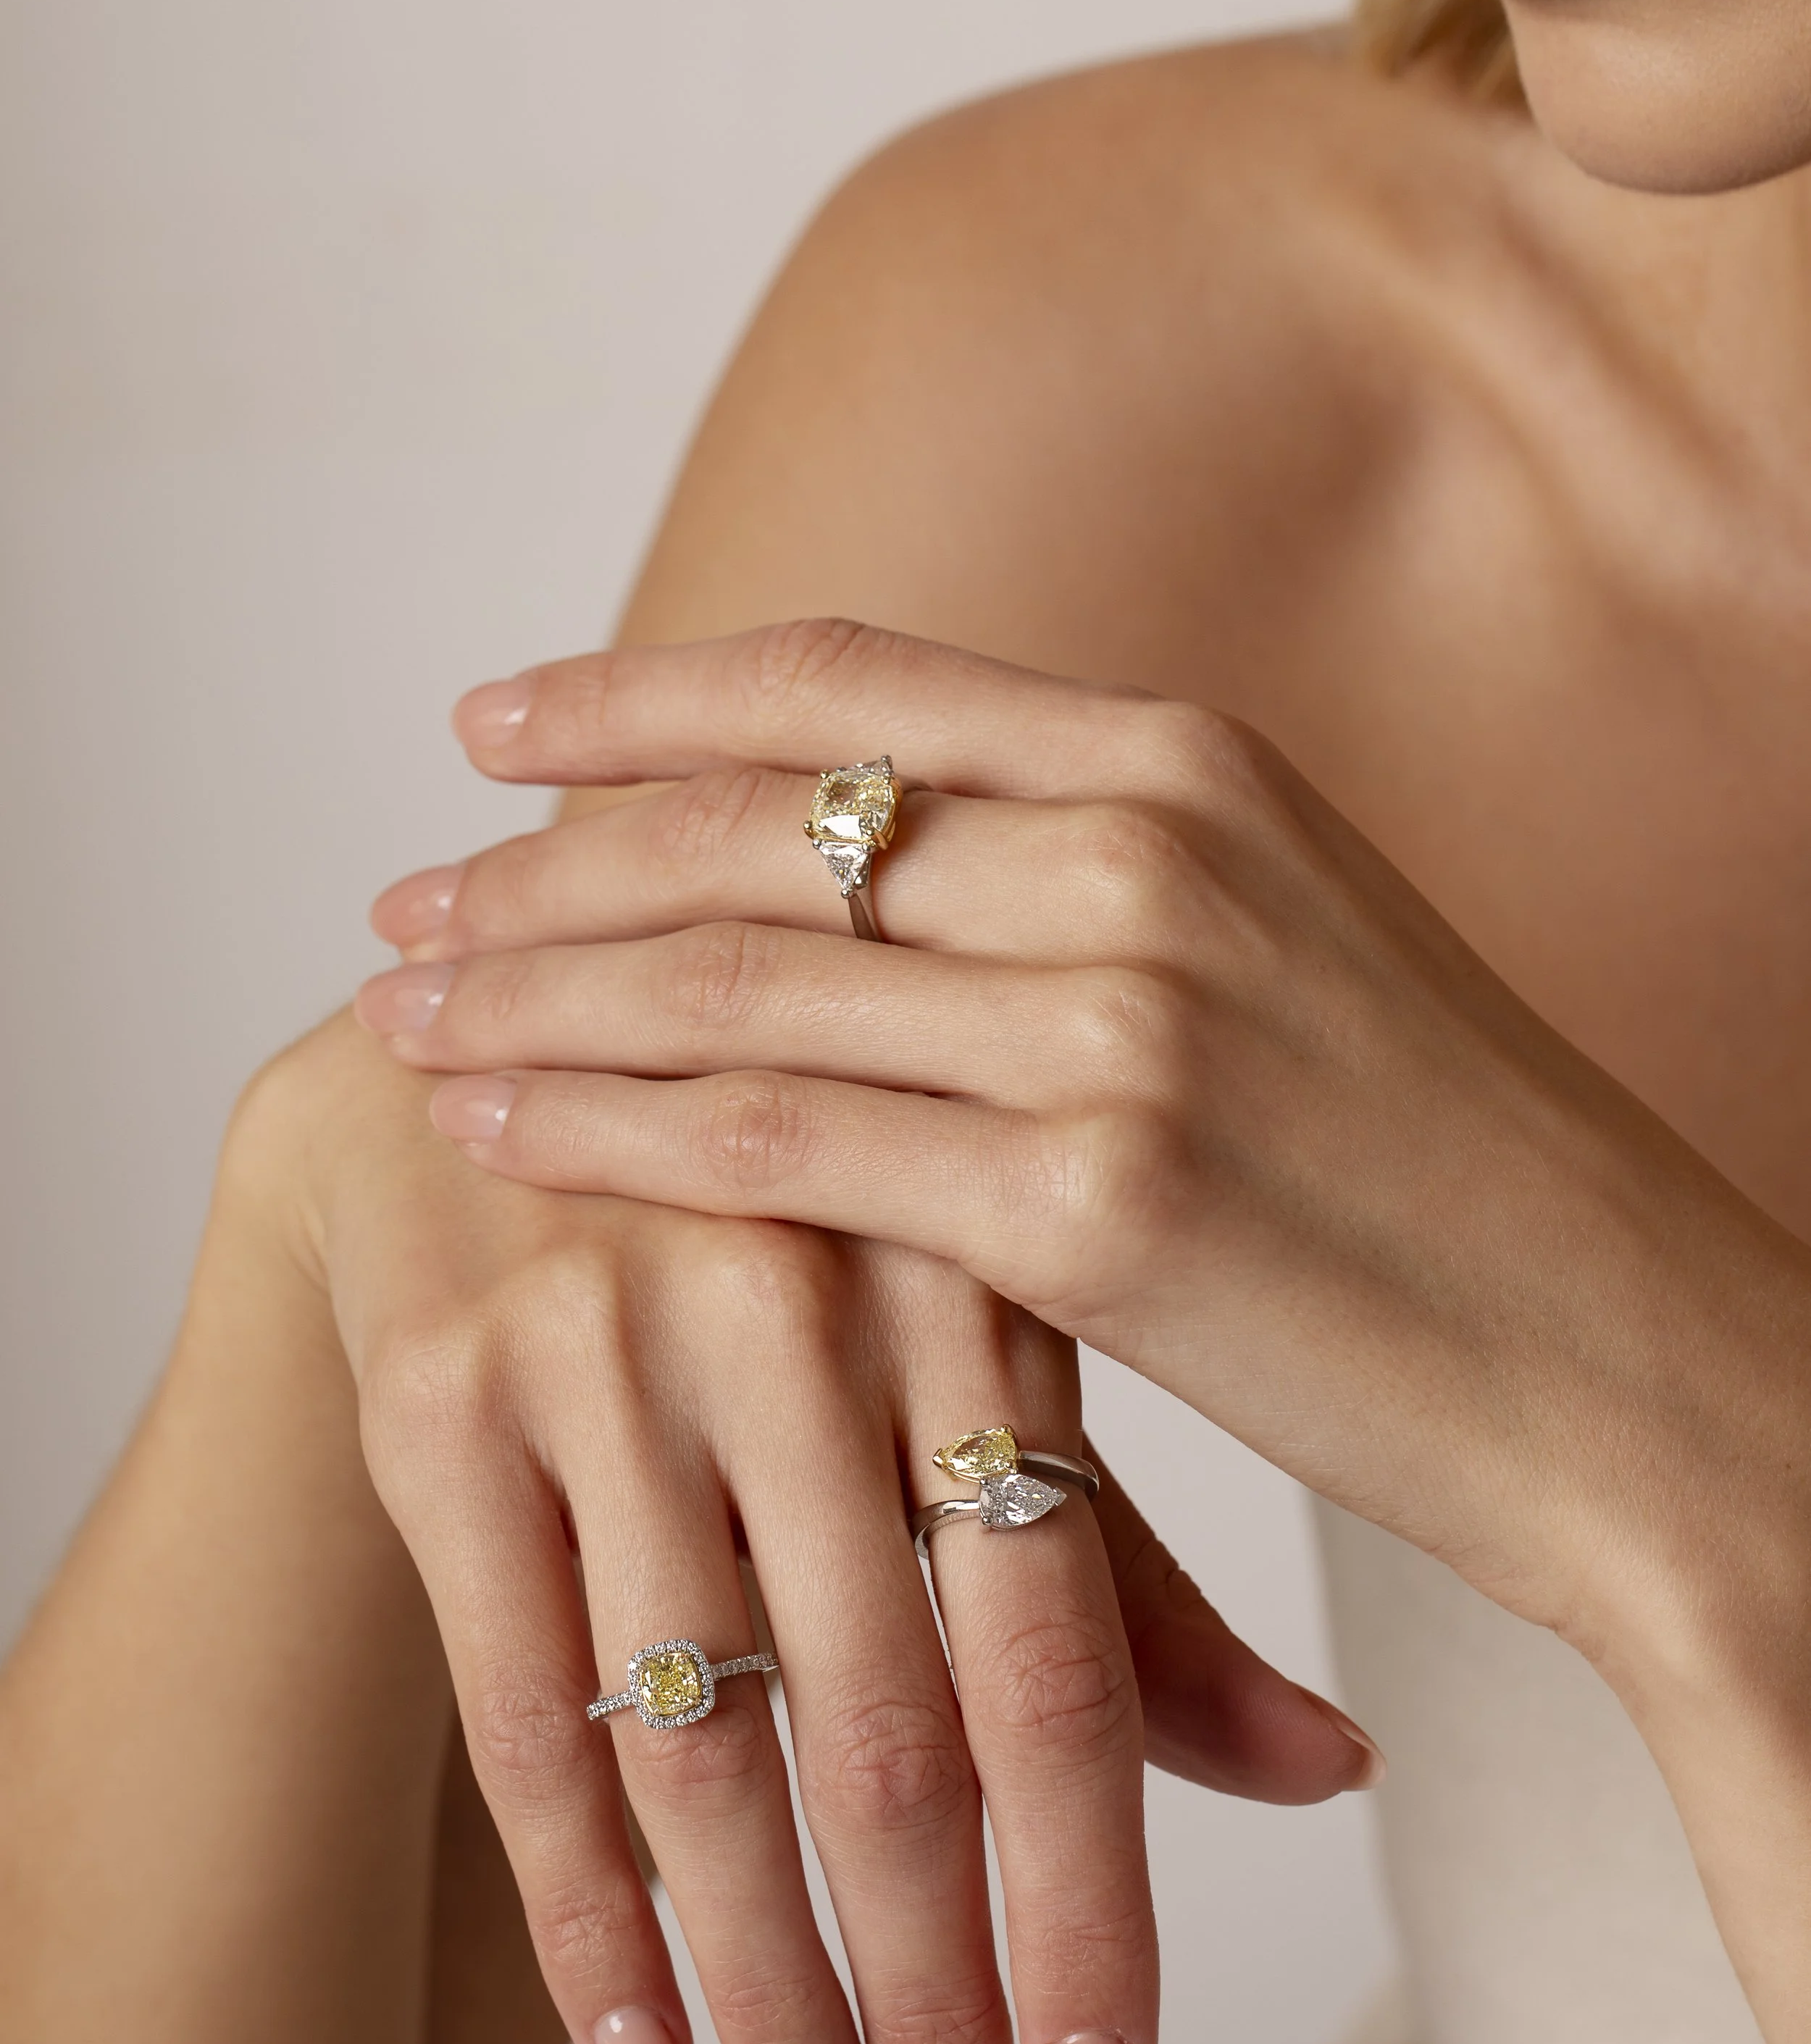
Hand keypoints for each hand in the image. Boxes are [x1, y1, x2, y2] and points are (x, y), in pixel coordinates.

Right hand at [248, 1012, 1373, 2043]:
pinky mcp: (441, 1399)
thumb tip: (1330, 1769)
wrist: (507, 1054)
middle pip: (882, 1725)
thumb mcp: (977, 1358)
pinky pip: (519, 1713)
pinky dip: (587, 1919)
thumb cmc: (793, 1232)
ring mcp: (602, 1349)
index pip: (1058, 1649)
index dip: (1086, 1892)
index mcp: (974, 1286)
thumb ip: (1123, 1569)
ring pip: (698, 1748)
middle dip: (935, 1977)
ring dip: (773, 1982)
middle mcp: (793, 1309)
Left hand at [359, 619, 1810, 1671]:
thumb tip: (874, 875)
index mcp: (1194, 760)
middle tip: (405, 895)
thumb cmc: (1452, 1176)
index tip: (496, 725)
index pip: (850, 682)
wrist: (1631, 1361)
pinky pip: (775, 1134)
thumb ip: (1088, 883)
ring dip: (537, 984)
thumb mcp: (1285, 947)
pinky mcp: (1095, 1201)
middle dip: (545, 857)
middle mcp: (1147, 848)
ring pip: (734, 972)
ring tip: (403, 1004)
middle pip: (758, 818)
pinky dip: (607, 1120)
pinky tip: (495, 1120)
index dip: (645, 694)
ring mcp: (1122, 1018)